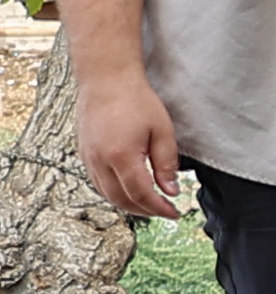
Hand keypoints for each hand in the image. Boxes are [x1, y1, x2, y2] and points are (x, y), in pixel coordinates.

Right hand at [75, 70, 179, 219]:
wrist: (106, 80)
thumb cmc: (136, 100)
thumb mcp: (163, 131)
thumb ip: (166, 164)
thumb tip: (170, 191)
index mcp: (121, 156)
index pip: (141, 194)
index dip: (159, 208)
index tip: (174, 213)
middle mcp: (100, 161)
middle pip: (121, 200)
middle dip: (145, 211)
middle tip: (165, 211)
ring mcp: (88, 158)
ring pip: (107, 194)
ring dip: (129, 204)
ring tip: (150, 204)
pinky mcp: (84, 154)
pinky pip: (98, 183)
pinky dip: (114, 193)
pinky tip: (130, 191)